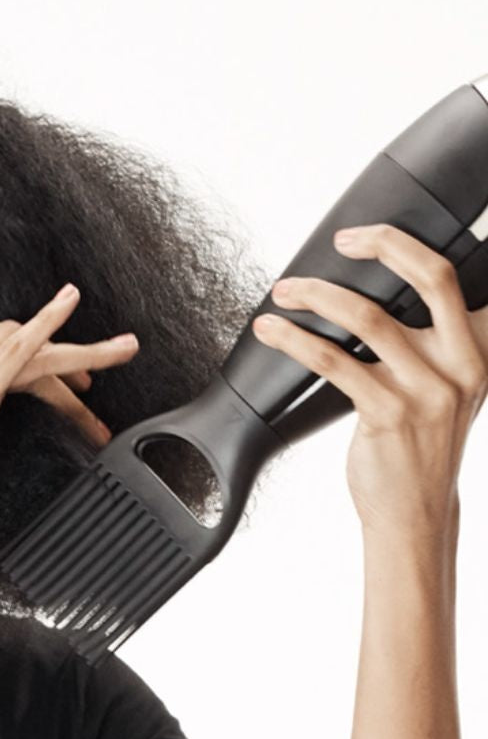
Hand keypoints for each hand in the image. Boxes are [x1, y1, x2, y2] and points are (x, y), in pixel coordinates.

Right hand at [0, 283, 139, 569]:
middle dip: (69, 356)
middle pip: (19, 347)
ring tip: (124, 351)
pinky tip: (71, 303)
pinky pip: (17, 348)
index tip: (74, 389)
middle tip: (111, 364)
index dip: (42, 368)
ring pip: (31, 350)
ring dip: (82, 351)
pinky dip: (48, 323)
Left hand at [252, 223, 487, 535]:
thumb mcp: (447, 386)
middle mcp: (464, 364)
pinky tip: (272, 331)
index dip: (424, 244)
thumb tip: (380, 295)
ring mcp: (428, 389)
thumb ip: (432, 341)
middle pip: (432, 277)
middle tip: (344, 239)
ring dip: (316, 296)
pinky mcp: (388, 413)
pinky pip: (333, 361)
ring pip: (369, 316)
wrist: (415, 510)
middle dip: (384, 242)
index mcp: (481, 350)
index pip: (464, 280)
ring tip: (284, 290)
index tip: (379, 228)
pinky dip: (294, 340)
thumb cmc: (420, 444)